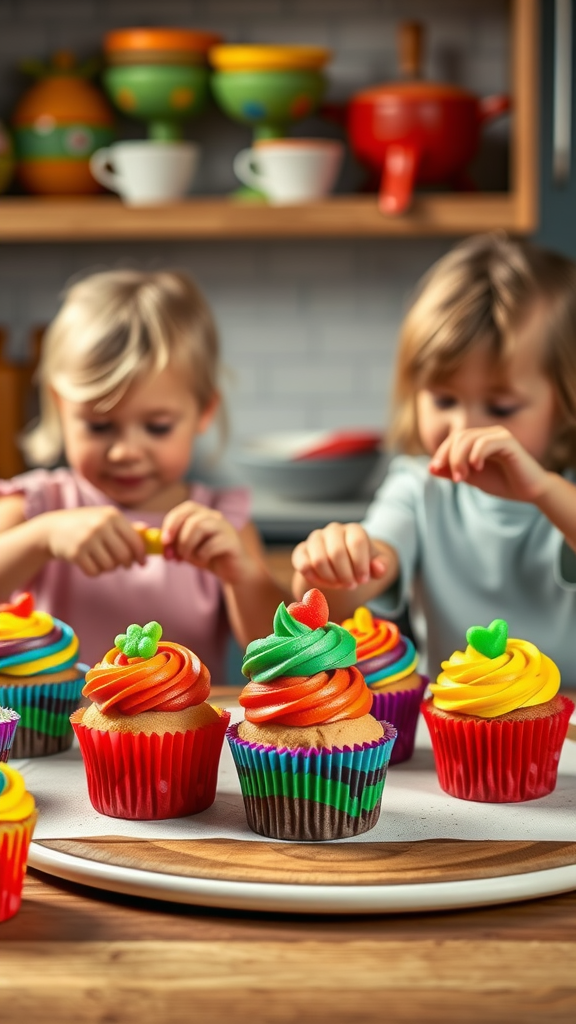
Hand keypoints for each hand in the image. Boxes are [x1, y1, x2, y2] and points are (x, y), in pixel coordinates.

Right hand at [43, 507, 145, 576]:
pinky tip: (88, 562)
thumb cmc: (85, 524)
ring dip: (108, 568)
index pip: (135, 540)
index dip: (141, 555)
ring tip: (101, 559)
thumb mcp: (105, 519)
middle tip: (123, 565)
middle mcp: (100, 525)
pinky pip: (95, 572)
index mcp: (112, 515)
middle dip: (125, 564)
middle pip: (124, 556)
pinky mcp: (75, 553)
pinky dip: (94, 571)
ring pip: (110, 566)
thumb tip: (148, 530)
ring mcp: (87, 539)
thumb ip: (126, 526)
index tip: (142, 563)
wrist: (53, 528)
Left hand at [161, 501, 252, 583]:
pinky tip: (203, 560)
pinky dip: (202, 555)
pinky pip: (211, 544)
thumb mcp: (187, 549)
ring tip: (188, 558)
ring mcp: (225, 528)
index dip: (172, 522)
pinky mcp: (232, 542)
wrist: (232, 571)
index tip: (164, 540)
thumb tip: (158, 541)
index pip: (186, 508)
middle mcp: (215, 517)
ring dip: (188, 546)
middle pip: (192, 518)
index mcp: (203, 514)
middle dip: (178, 537)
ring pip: (200, 527)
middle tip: (172, 555)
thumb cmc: (208, 557)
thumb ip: (173, 543)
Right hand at [291, 522, 387, 589]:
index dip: (360, 565)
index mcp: (354, 530)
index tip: (363, 580)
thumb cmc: (359, 563)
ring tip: (338, 583)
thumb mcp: (374, 565)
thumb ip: (381, 566)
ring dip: (330, 578)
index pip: (356, 542)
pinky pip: (302, 564)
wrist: (341, 563)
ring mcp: (315, 538)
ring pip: (318, 560)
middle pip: (336, 552)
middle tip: (351, 585)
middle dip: (345, 575)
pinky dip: (313, 578)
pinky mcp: (301, 550)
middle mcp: (333, 530)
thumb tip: (379, 568)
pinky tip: (323, 582)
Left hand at [429, 426, 549, 501]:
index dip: (441, 452)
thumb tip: (430, 468)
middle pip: (459, 437)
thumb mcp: (471, 478)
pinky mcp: (509, 442)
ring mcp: (499, 435)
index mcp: (478, 440)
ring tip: (462, 478)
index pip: (453, 439)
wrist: (529, 491)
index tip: (435, 469)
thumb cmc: (502, 483)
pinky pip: (486, 442)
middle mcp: (488, 434)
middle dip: (450, 457)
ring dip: (460, 459)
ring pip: (469, 439)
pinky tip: (477, 468)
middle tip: (454, 479)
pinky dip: (477, 454)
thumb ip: (452, 472)